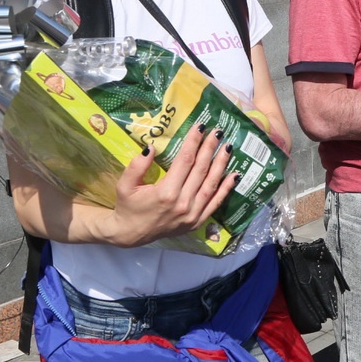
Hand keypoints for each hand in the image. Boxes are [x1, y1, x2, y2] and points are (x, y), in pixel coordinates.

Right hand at [96, 123, 236, 246]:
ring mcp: (193, 214)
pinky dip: (227, 188)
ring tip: (228, 147)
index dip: (193, 142)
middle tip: (218, 131)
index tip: (201, 126)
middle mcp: (183, 203)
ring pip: (211, 184)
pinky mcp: (198, 221)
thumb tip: (152, 147)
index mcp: (166, 193)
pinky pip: (216, 202)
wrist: (131, 234)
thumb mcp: (125, 185)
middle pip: (201, 169)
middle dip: (210, 148)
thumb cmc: (128, 206)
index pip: (185, 161)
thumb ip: (137, 166)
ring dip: (221, 164)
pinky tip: (235, 174)